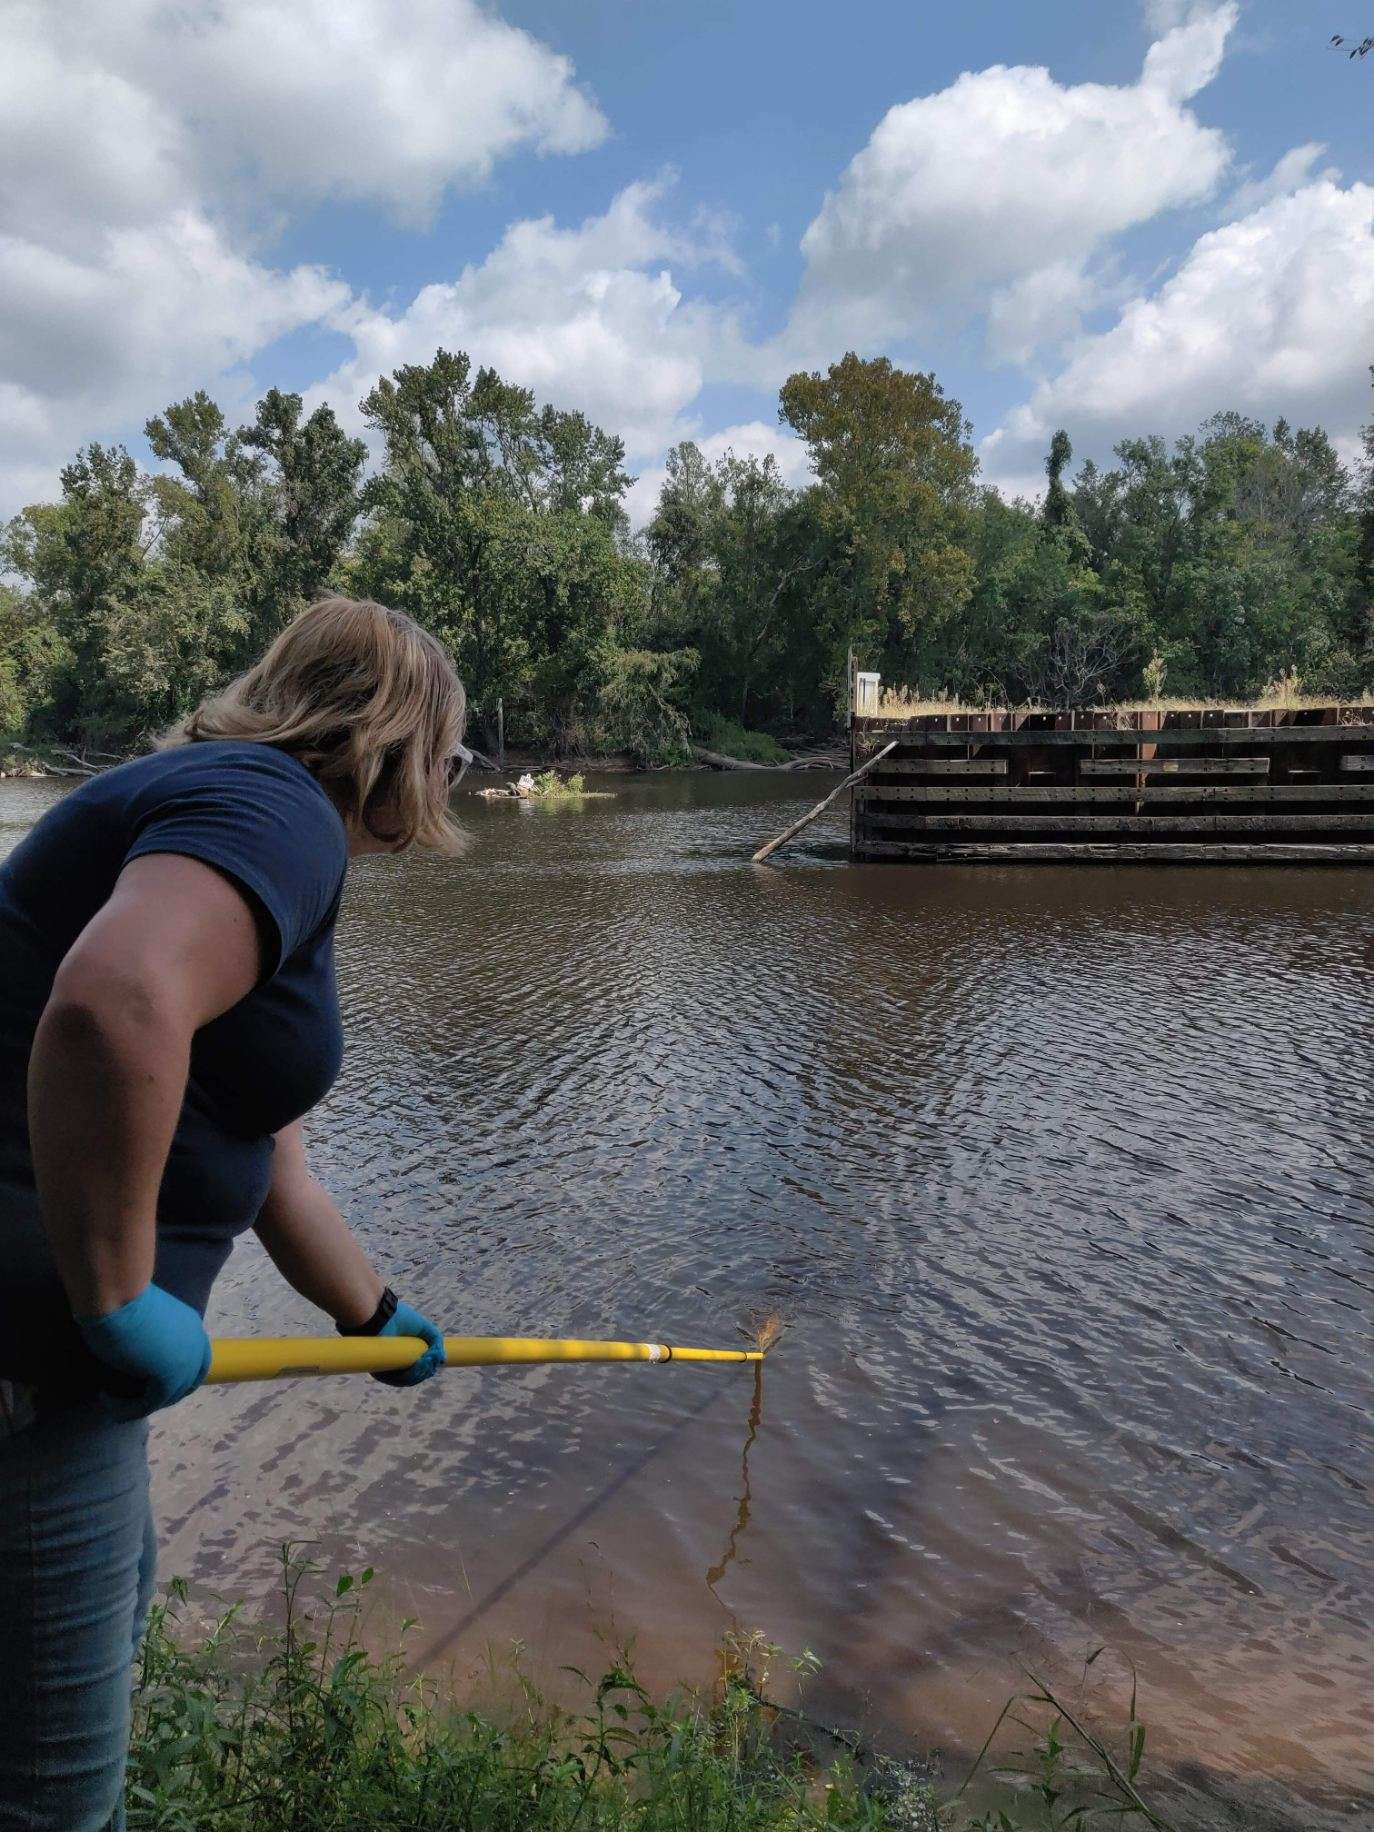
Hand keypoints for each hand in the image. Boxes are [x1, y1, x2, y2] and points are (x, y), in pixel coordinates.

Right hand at [77, 1283, 211, 1418]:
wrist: (120, 1292)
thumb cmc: (125, 1297)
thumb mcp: (147, 1321)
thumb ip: (154, 1338)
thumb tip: (143, 1354)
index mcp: (192, 1328)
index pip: (197, 1365)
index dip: (178, 1380)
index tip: (150, 1386)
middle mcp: (195, 1346)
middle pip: (184, 1385)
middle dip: (159, 1396)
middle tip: (131, 1400)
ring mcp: (185, 1363)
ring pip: (164, 1398)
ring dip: (138, 1404)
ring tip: (112, 1401)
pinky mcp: (167, 1377)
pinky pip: (147, 1405)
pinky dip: (125, 1409)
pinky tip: (105, 1399)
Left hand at [341, 1289, 445, 1387]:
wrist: (382, 1315)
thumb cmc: (401, 1318)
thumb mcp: (425, 1329)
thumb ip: (436, 1343)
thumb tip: (442, 1360)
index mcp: (405, 1355)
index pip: (419, 1370)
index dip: (429, 1368)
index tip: (436, 1361)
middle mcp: (396, 1364)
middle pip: (416, 1377)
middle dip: (427, 1370)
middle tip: (432, 1358)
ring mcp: (388, 1369)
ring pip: (408, 1380)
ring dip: (422, 1373)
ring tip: (427, 1359)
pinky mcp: (380, 1371)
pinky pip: (398, 1380)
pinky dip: (412, 1374)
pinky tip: (420, 1363)